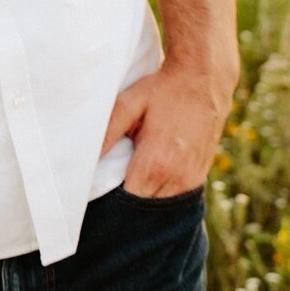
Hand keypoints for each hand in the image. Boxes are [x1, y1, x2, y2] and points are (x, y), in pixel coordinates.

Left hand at [102, 58, 238, 197]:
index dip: (110, 207)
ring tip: (122, 199)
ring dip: (142, 207)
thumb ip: (106, 133)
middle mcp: (176, 177)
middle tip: (104, 205)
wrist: (205, 79)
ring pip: (160, 209)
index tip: (95, 203)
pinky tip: (143, 190)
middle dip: (124, 210)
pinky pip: (174, 199)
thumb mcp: (129, 104)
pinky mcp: (199, 176)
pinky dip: (158, 198)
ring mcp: (191, 179)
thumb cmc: (162, 90)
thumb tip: (83, 162)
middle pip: (143, 211)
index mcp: (155, 162)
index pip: (127, 203)